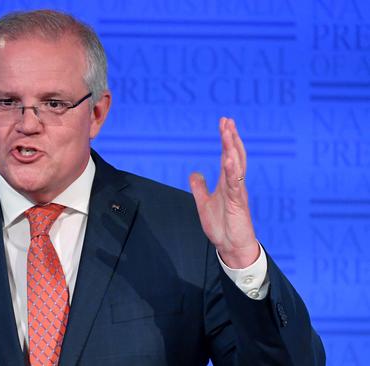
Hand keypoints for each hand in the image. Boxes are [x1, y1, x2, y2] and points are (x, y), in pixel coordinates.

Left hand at [189, 118, 258, 268]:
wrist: (232, 247)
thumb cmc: (222, 226)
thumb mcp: (204, 203)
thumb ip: (200, 188)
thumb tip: (194, 173)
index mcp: (227, 183)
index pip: (228, 156)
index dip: (226, 140)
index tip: (224, 123)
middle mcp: (235, 184)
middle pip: (235, 156)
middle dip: (231, 138)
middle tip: (227, 121)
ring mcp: (237, 193)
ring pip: (236, 166)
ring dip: (232, 149)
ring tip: (229, 133)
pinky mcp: (238, 203)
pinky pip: (235, 184)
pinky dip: (232, 171)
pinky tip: (229, 158)